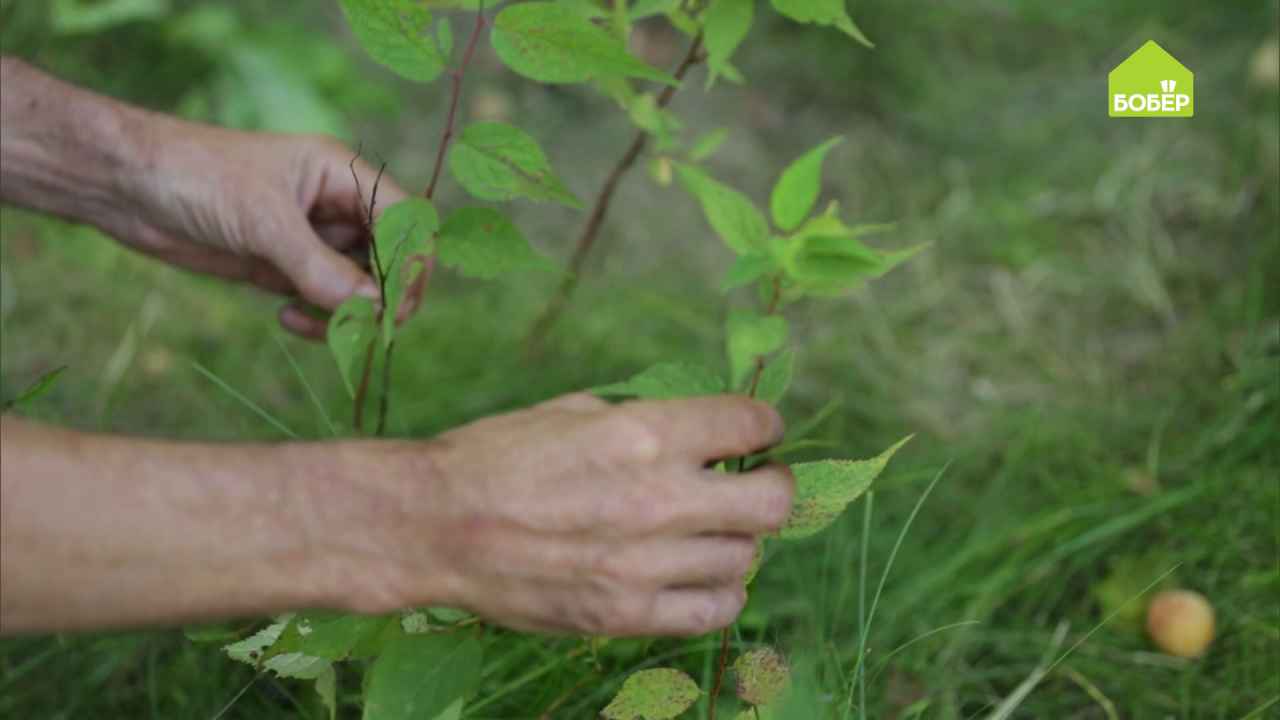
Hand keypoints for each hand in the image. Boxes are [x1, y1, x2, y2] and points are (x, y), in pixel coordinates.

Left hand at [123, 122, 409, 337]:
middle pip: (390, 259)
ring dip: (348, 314)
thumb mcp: (263, 220)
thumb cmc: (197, 176)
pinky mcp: (284, 267)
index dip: (411, 261)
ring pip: (359, 288)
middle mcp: (336, 207)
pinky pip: (324, 301)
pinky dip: (318, 318)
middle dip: (383, 297)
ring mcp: (312, 240)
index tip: (396, 303)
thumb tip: (372, 308)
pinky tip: (286, 317)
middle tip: (364, 329)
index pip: (405, 219)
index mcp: (342, 175)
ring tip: (316, 325)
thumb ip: (318, 266)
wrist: (127, 185)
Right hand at [331, 393, 793, 636]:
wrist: (435, 526)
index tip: (756, 433)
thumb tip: (700, 431)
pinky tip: (699, 574)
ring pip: (746, 558)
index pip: (751, 425)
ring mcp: (646, 564)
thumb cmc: (497, 456)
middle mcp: (658, 499)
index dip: (762, 425)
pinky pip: (714, 612)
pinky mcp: (626, 614)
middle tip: (755, 481)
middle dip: (772, 485)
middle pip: (772, 502)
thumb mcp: (574, 410)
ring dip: (737, 539)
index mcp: (644, 434)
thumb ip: (645, 421)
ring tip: (709, 531)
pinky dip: (720, 592)